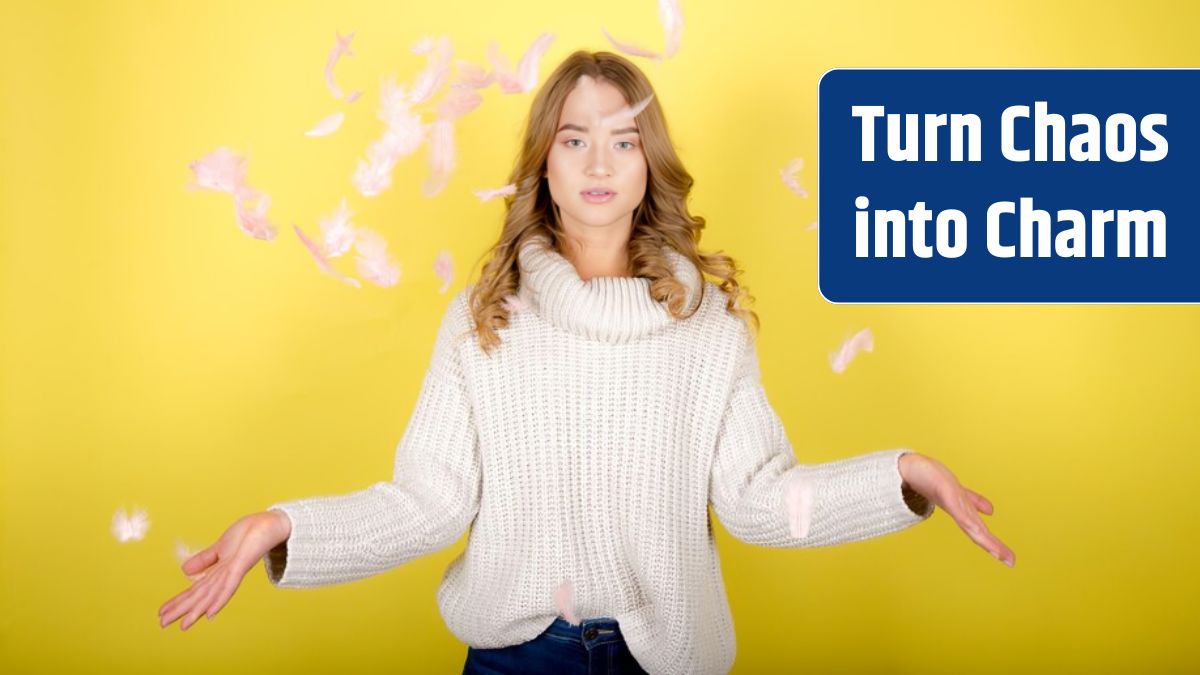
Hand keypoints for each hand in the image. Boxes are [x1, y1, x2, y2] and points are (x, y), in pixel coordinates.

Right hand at [157, 511, 290, 630]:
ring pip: (211, 594)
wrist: (271, 523)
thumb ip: (204, 559)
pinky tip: (210, 613)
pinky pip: (230, 584)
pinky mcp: (242, 564)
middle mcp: (225, 576)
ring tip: (182, 625)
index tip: (161, 612)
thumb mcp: (220, 546)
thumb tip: (184, 572)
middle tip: (161, 624)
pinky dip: (220, 599)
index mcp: (219, 572)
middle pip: (199, 596)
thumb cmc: (249, 534)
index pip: (195, 589)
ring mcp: (234, 571)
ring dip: (196, 610)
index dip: (178, 601)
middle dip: (181, 609)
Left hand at [899, 453, 1015, 567]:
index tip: (1010, 560)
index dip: (994, 545)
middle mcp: (956, 510)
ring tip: (999, 553)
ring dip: (986, 539)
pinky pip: (958, 508)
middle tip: (1011, 562)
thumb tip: (990, 511)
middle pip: (978, 531)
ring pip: (971, 524)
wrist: (909, 468)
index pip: (980, 530)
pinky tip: (977, 530)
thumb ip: (973, 501)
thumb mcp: (958, 492)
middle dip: (994, 547)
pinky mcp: (944, 492)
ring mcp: (950, 502)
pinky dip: (969, 520)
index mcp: (961, 511)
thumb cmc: (931, 480)